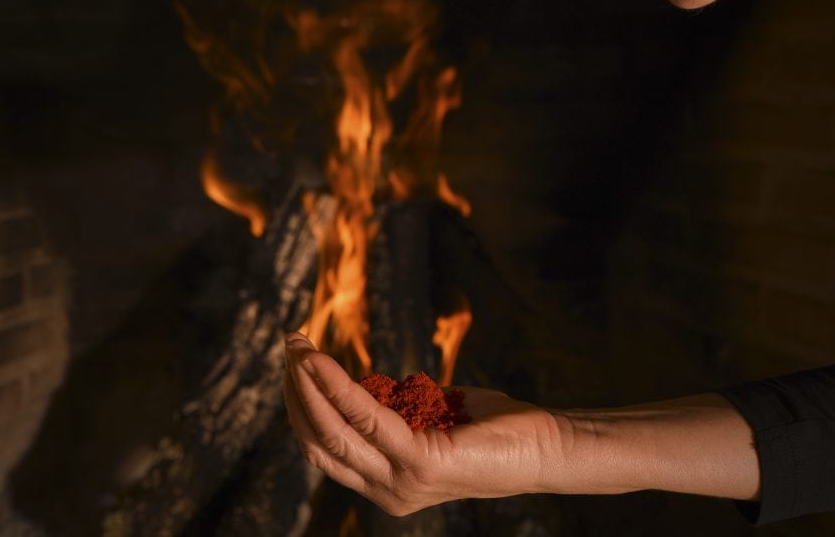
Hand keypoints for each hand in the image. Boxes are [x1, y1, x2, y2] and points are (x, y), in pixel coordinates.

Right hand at [283, 332, 576, 515]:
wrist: (545, 447)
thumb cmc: (493, 429)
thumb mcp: (431, 418)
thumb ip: (395, 410)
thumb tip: (365, 385)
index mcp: (386, 484)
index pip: (325, 448)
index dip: (302, 406)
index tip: (295, 363)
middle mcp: (387, 491)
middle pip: (319, 441)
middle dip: (296, 391)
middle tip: (289, 345)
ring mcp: (401, 482)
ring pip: (333, 431)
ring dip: (309, 384)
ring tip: (296, 346)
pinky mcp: (420, 462)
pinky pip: (366, 417)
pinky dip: (337, 386)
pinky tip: (320, 361)